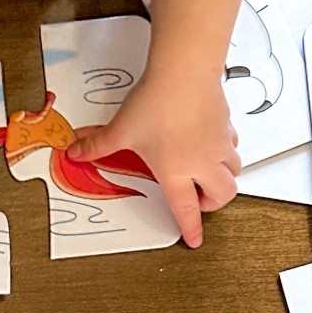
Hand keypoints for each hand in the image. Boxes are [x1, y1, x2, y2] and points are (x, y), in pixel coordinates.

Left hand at [71, 72, 239, 248]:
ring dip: (223, 177)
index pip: (186, 210)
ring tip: (206, 172)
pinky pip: (233, 146)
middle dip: (213, 203)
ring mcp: (220, 143)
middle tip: (198, 199)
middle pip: (222, 195)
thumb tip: (77, 152)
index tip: (194, 239)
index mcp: (177, 173)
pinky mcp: (227, 124)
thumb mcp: (121, 130)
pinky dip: (226, 151)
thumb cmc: (156, 103)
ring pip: (234, 171)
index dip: (191, 228)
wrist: (183, 72)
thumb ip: (98, 145)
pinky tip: (211, 141)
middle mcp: (204, 162)